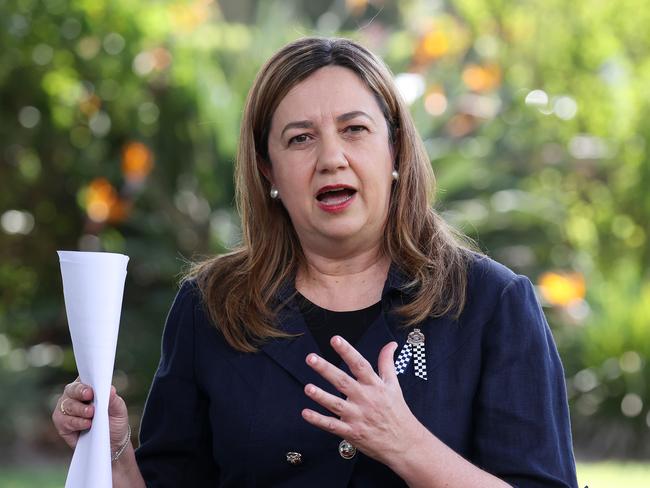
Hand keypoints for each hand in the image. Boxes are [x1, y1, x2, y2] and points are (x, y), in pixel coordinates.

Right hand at [52, 378, 129, 452]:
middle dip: (80, 395)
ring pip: (67, 405)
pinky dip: (76, 422)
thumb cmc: (115, 421)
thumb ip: (114, 399)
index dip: (86, 383)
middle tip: (91, 404)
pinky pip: (64, 421)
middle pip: (72, 390)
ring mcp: (66, 409)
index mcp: (88, 386)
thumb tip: (110, 390)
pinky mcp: (62, 424)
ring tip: (91, 415)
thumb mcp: (119, 410)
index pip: (84, 378)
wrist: (111, 442)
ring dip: (79, 410)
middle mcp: (74, 395)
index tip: (91, 391)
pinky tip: (86, 425)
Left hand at [301, 336, 425, 465]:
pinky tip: (306, 413)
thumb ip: (387, 363)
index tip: (335, 340)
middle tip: (311, 358)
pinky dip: (318, 420)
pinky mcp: (352, 432)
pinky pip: (332, 426)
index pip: (359, 365)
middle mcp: (365, 399)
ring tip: (308, 388)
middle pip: (343, 382)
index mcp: (374, 386)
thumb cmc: (398, 412)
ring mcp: (357, 417)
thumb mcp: (394, 385)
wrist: (405, 443)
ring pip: (336, 405)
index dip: (347, 351)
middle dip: (326, 369)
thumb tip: (391, 344)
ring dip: (321, 396)